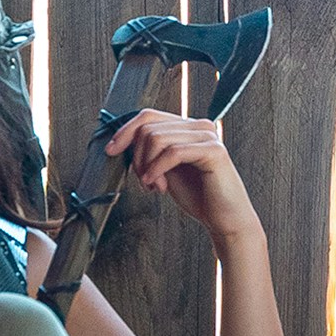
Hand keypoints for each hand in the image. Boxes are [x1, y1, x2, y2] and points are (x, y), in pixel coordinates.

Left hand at [107, 109, 263, 248]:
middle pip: (149, 127)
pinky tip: (158, 186)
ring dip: (147, 165)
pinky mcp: (213, 151)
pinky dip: (158, 169)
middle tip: (144, 182)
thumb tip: (122, 142)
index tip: (111, 150)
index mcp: (188, 127)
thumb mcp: (166, 170)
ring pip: (157, 137)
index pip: (149, 116)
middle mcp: (199, 126)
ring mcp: (208, 136)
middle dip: (137, 156)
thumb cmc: (198, 196)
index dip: (125, 131)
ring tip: (154, 186)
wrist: (225, 220)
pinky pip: (173, 152)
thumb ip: (151, 153)